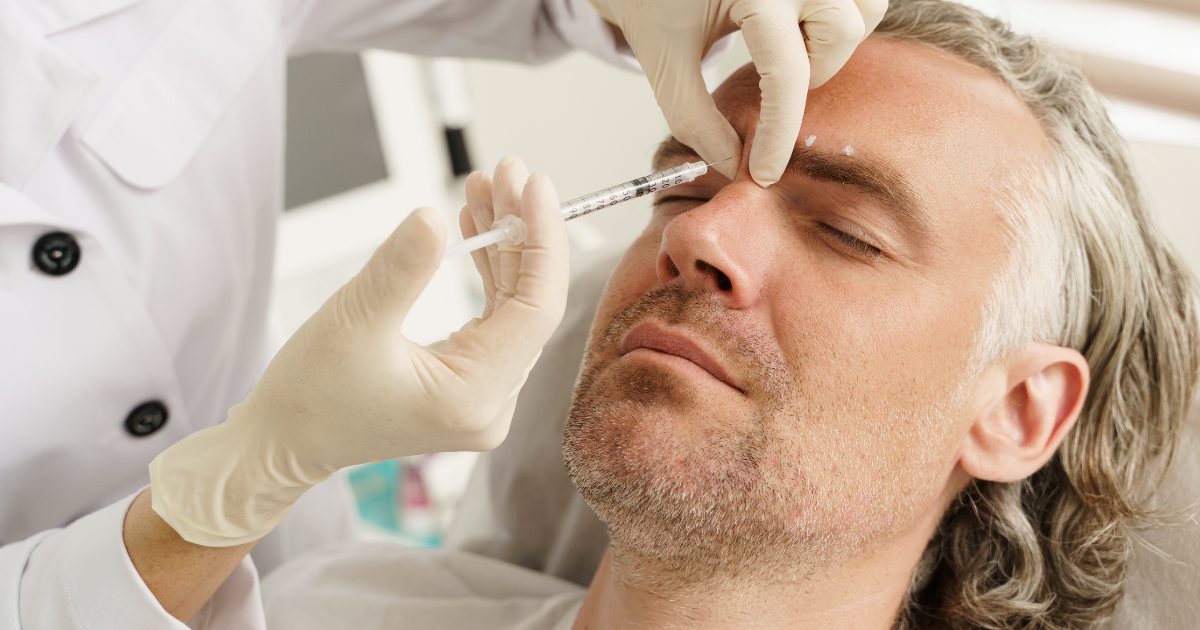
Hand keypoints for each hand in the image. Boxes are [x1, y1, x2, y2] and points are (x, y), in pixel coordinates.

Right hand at [148, 157, 568, 545]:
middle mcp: (491, 402)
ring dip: (502, 244)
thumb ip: (400, 267)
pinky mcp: (468, 380)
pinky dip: (486, 270)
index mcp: (474, 397)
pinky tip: (475, 226)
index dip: (543, 241)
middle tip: (507, 171)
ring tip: (486, 187)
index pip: (537, 309)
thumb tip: (432, 218)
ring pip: (513, 304)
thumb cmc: (310, 393)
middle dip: (520, 231)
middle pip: (530, 302)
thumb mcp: (354, 320)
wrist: (283, 439)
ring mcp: (483, 394)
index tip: (536, 185)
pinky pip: (493, 315)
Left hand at [592, 0, 885, 185]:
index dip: (778, 134)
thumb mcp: (666, 62)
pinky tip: (799, 29)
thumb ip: (695, 119)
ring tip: (783, 48)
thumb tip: (732, 164)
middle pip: (839, 37)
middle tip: (768, 81)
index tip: (764, 172)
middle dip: (810, 74)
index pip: (786, 74)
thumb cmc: (654, 2)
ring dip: (832, 45)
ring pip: (862, 13)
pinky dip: (840, 21)